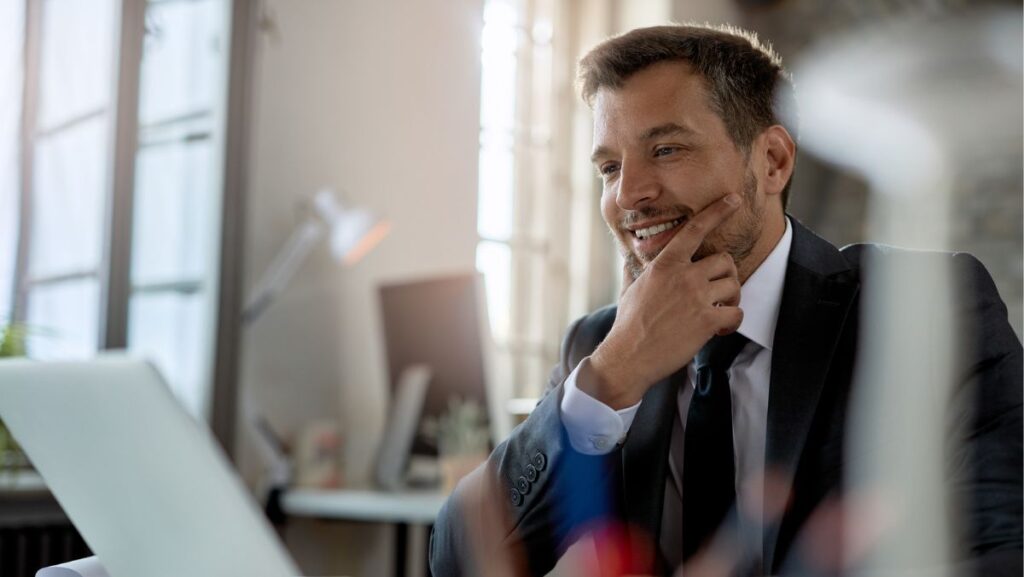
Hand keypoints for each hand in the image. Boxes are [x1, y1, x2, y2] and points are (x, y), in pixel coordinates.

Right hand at [586, 194, 743, 408]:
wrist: (628, 356)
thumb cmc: (628, 324)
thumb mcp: (629, 289)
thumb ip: (636, 270)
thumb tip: (628, 259)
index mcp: (665, 264)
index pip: (695, 230)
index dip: (717, 212)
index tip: (733, 200)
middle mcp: (683, 276)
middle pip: (724, 261)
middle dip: (725, 276)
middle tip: (718, 292)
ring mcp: (696, 298)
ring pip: (734, 285)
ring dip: (731, 299)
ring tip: (717, 311)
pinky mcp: (706, 321)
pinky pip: (736, 312)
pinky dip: (732, 321)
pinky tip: (719, 329)